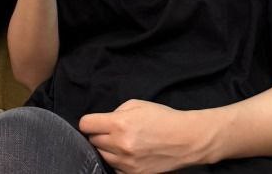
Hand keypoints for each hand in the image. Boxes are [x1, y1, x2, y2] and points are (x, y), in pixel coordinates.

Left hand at [80, 100, 208, 173]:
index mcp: (119, 124)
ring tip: (120, 142)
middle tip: (111, 130)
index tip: (93, 122)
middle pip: (93, 141)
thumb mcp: (136, 105)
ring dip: (107, 148)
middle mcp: (120, 145)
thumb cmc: (162, 118)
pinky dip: (117, 162)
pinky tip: (127, 154)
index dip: (88, 122)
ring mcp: (127, 163)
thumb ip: (115, 113)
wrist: (186, 139)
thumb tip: (102, 122)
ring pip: (102, 156)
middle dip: (98, 134)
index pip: (86, 125)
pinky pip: (115, 169)